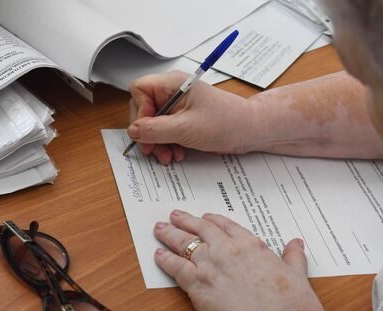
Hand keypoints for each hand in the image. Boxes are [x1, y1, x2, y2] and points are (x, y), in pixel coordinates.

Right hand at [128, 71, 254, 164]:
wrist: (249, 131)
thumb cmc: (226, 122)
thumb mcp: (186, 129)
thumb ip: (155, 130)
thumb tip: (133, 131)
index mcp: (173, 84)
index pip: (139, 89)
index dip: (139, 110)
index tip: (147, 129)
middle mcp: (173, 92)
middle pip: (144, 109)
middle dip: (148, 132)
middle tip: (153, 150)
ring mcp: (178, 107)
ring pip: (153, 123)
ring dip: (157, 142)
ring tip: (168, 156)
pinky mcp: (183, 119)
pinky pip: (165, 131)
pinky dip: (167, 143)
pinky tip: (176, 153)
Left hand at [153, 209, 325, 310]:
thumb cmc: (290, 306)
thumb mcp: (297, 275)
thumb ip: (293, 257)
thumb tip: (296, 243)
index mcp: (251, 244)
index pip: (227, 226)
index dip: (213, 220)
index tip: (204, 218)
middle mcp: (227, 250)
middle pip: (201, 230)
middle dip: (186, 221)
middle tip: (174, 216)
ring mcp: (210, 266)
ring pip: (184, 244)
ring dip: (170, 235)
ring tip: (160, 229)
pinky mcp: (197, 286)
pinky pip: (175, 267)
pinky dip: (165, 260)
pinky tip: (158, 255)